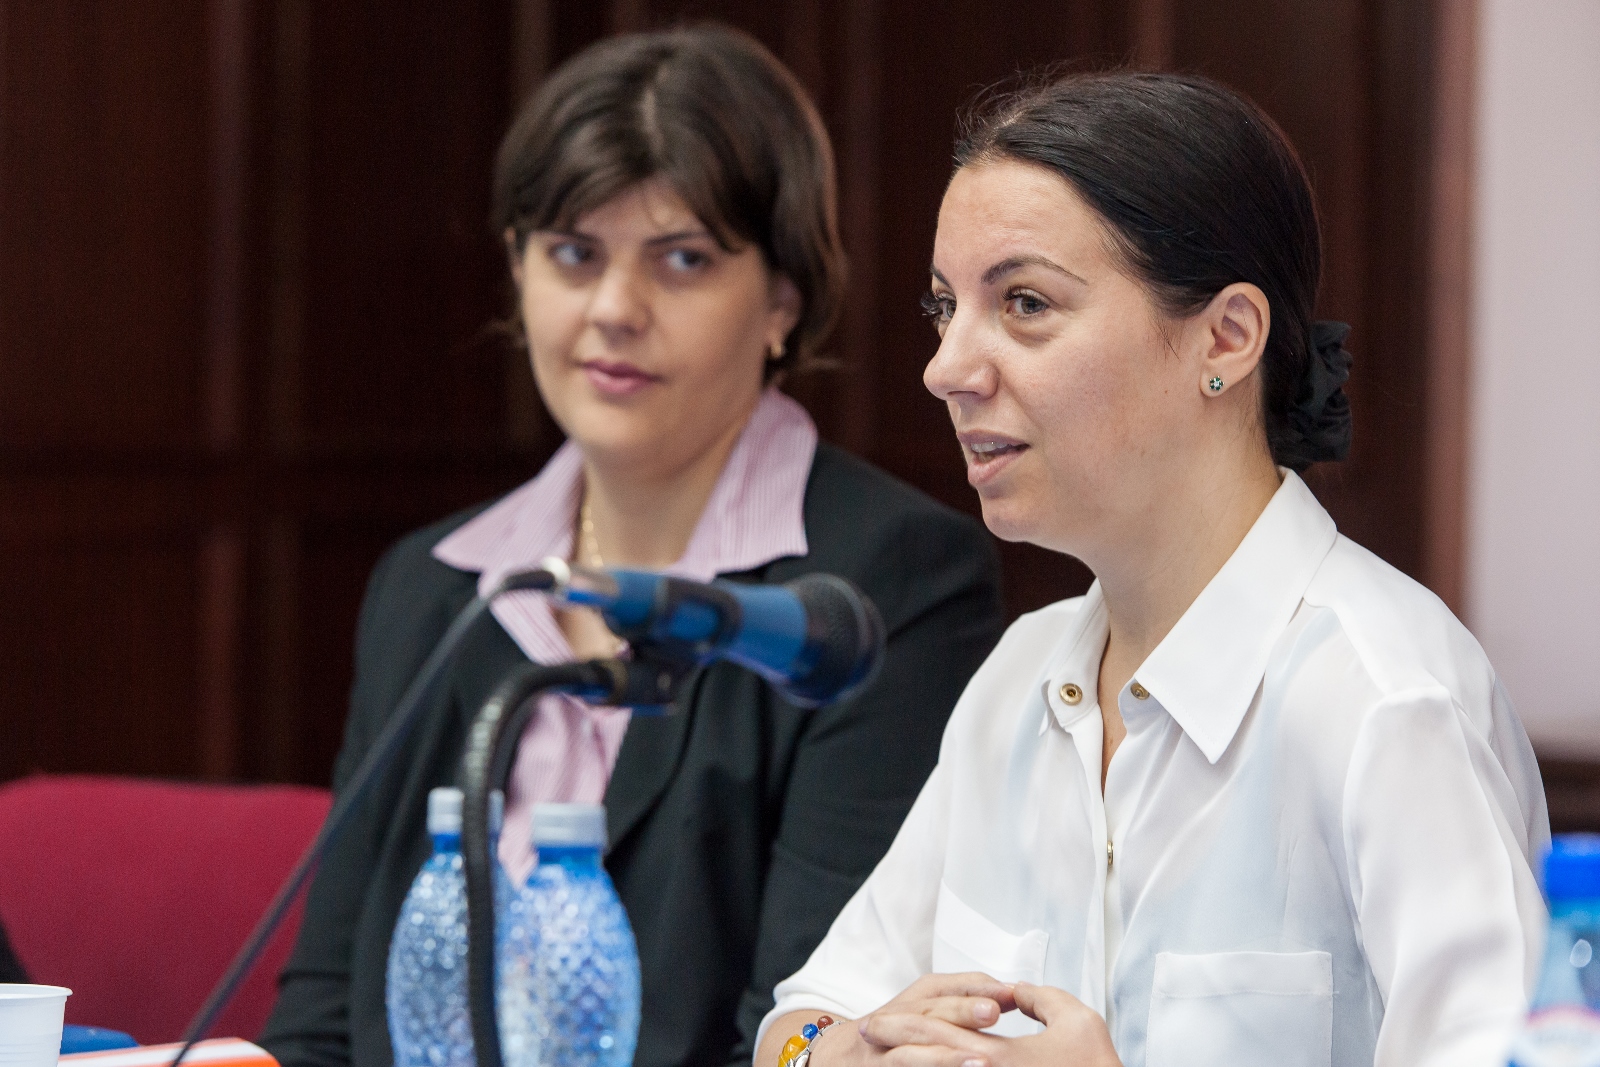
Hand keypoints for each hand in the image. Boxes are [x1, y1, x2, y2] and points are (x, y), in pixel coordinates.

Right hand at [804, 972, 1016, 1066]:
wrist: (830, 1063)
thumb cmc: (885, 1039)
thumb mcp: (917, 1012)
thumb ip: (958, 1001)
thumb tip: (1009, 995)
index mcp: (904, 1005)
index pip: (939, 989)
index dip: (974, 988)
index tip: (1010, 992)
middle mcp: (888, 1025)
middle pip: (925, 1013)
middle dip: (960, 1011)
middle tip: (994, 1011)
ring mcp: (878, 1055)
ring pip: (909, 1052)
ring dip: (945, 1054)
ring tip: (980, 1058)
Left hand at [857, 981, 1120, 1066]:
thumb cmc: (1096, 1065)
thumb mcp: (1077, 1020)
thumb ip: (1040, 998)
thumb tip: (1014, 991)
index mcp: (996, 1056)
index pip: (935, 1032)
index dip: (898, 1026)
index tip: (871, 1025)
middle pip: (924, 1060)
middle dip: (891, 1048)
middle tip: (863, 1040)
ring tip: (881, 1059)